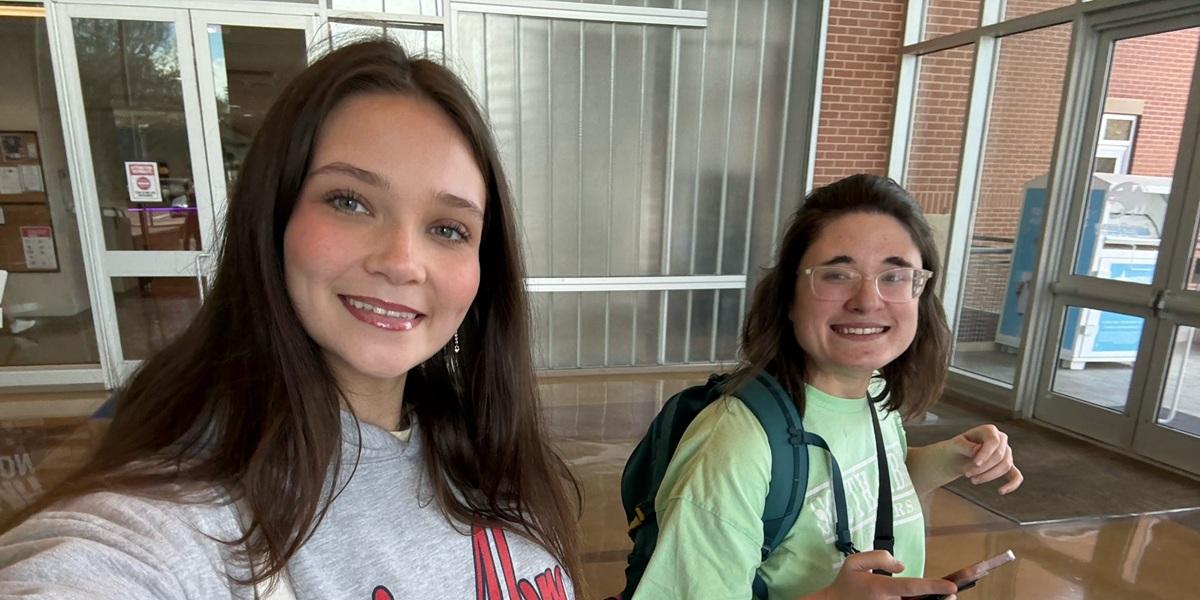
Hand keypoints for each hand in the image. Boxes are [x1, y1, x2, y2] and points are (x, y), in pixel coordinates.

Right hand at [804, 550, 957, 599]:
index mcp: (880, 588)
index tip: (952, 587)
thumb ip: (878, 557)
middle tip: (952, 592)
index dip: (933, 587)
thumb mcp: (854, 563)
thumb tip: (901, 566)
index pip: (912, 587)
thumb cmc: (845, 585)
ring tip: (944, 594)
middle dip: (940, 598)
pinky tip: (932, 599)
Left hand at [945, 424, 1022, 493]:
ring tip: (973, 480)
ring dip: (989, 476)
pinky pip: (1016, 476)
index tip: (976, 463)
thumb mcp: (955, 445)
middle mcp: (1001, 439)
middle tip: (967, 474)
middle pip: (999, 456)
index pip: (993, 441)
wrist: (957, 457)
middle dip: (983, 468)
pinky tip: (1001, 491)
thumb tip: (977, 450)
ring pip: (1005, 466)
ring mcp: (1007, 453)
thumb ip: (964, 446)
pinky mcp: (1008, 466)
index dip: (986, 453)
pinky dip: (1012, 484)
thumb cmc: (956, 448)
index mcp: (989, 431)